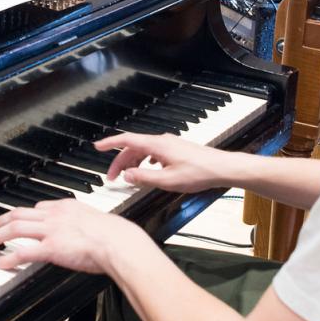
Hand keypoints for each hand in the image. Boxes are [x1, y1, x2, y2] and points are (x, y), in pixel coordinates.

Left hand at [0, 200, 144, 273]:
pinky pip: (23, 251)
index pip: (38, 207)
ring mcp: (52, 230)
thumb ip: (83, 221)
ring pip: (15, 228)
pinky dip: (8, 257)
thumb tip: (84, 229)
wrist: (118, 242)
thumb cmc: (114, 235)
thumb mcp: (96, 219)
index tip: (18, 220)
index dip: (24, 214)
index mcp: (67, 206)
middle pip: (19, 213)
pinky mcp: (51, 248)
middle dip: (1, 220)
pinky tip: (0, 263)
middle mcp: (55, 215)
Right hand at [95, 132, 230, 192]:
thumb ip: (144, 178)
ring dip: (132, 162)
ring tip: (128, 177)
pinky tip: (147, 170)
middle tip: (111, 178)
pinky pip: (154, 152)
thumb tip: (126, 176)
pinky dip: (144, 161)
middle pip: (133, 147)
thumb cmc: (198, 173)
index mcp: (157, 145)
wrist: (221, 168)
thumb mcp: (167, 180)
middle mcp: (162, 141)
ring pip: (143, 150)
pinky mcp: (176, 149)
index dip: (110, 143)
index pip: (127, 140)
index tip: (97, 146)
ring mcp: (170, 144)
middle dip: (119, 162)